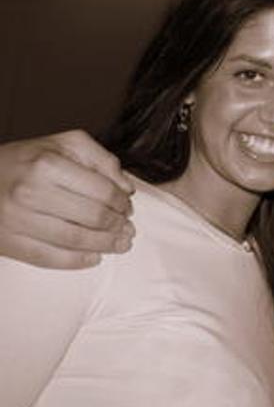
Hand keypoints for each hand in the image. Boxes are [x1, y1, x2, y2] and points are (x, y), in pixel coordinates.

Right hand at [0, 130, 134, 267]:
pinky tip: (94, 257)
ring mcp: (17, 219)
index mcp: (48, 165)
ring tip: (120, 244)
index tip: (128, 207)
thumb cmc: (26, 160)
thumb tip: (126, 187)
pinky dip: (76, 261)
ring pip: (74, 240)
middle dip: (117, 226)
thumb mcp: (64, 145)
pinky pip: (48, 258)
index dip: (122, 203)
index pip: (101, 190)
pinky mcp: (7, 242)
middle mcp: (31, 192)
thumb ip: (101, 159)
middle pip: (91, 217)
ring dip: (104, 245)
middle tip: (128, 228)